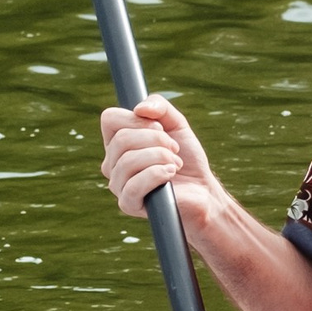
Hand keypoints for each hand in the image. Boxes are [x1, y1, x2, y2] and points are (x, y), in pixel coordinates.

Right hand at [100, 95, 215, 224]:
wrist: (202, 189)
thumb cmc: (186, 157)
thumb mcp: (177, 123)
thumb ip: (159, 106)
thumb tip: (139, 108)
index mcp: (117, 142)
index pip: (109, 119)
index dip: (137, 119)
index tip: (160, 127)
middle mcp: (111, 162)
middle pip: (122, 139)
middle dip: (156, 139)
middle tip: (174, 148)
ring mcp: (117, 184)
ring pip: (128, 160)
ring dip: (160, 157)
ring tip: (175, 163)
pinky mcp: (128, 204)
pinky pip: (134, 184)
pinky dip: (157, 174)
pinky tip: (170, 174)